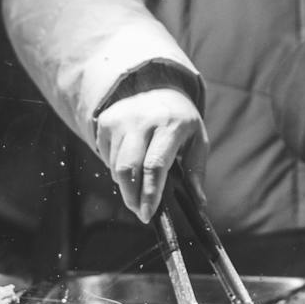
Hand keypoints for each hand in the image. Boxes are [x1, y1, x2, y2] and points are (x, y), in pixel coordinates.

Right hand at [92, 88, 207, 223]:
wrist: (157, 87)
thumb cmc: (181, 121)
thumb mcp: (197, 140)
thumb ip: (196, 171)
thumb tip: (199, 203)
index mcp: (171, 124)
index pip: (155, 165)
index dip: (150, 193)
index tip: (147, 215)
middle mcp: (143, 119)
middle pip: (128, 169)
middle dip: (132, 197)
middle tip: (140, 211)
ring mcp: (121, 118)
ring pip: (115, 166)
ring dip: (126, 184)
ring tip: (140, 182)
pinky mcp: (106, 121)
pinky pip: (105, 157)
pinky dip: (116, 168)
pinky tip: (131, 160)